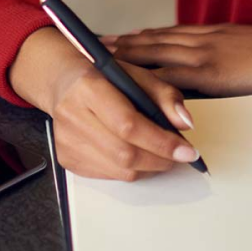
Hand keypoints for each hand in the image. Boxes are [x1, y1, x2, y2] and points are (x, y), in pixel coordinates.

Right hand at [10, 27, 200, 181]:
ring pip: (119, 170)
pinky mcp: (66, 158)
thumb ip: (164, 95)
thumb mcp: (136, 74)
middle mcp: (72, 116)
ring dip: (149, 167)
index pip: (128, 125)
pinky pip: (108, 175)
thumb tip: (185, 123)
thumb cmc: (103, 76)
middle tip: (180, 155)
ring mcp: (66, 140)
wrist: (63, 81)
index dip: (162, 142)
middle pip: (125, 153)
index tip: (188, 150)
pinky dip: (131, 170)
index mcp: (88, 87)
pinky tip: (138, 154)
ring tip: (162, 155)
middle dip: (161, 159)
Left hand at [104, 24, 251, 100]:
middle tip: (96, 43)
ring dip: (125, 54)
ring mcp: (203, 55)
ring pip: (154, 52)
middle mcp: (203, 39)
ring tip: (101, 56)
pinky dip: (146, 79)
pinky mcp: (208, 73)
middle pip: (154, 39)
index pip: (171, 32)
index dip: (144, 35)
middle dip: (124, 42)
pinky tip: (129, 82)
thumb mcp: (250, 46)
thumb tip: (220, 62)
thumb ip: (230, 51)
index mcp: (214, 33)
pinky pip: (169, 77)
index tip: (123, 36)